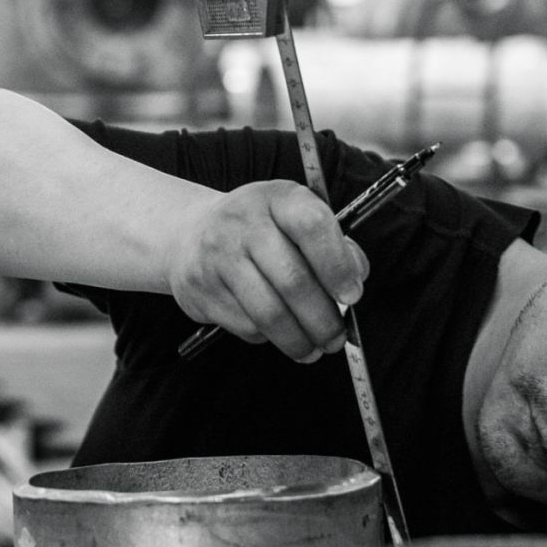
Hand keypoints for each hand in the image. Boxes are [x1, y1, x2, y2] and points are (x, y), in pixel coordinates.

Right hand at [165, 179, 369, 363]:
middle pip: (293, 280)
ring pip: (270, 313)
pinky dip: (270, 338)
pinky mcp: (201, 290)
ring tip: (315, 349)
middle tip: (337, 338)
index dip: (338, 264)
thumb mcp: (294, 218)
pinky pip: (247, 326)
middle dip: (323, 319)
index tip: (353, 295)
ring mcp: (218, 256)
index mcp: (277, 197)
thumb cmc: (260, 230)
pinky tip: (279, 334)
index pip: (311, 224)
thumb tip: (356, 277)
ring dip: (300, 340)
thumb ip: (332, 243)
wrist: (190, 235)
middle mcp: (243, 222)